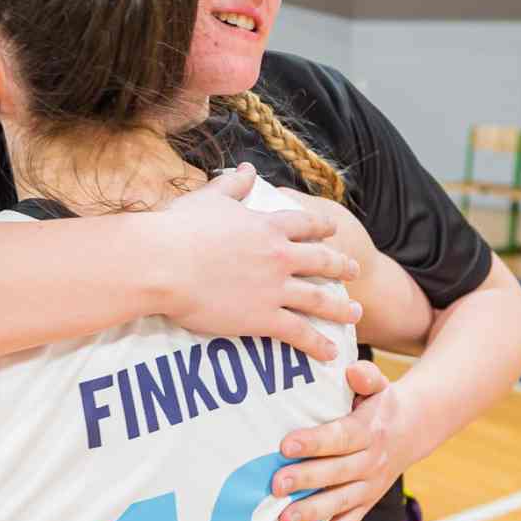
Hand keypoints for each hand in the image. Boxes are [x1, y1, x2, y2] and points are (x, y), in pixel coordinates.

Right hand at [156, 165, 360, 361]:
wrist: (164, 263)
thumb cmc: (179, 228)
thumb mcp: (210, 198)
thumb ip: (233, 184)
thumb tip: (247, 167)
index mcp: (267, 225)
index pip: (304, 224)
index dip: (321, 227)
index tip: (333, 230)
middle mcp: (279, 255)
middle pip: (321, 260)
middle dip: (341, 266)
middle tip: (355, 271)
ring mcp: (275, 288)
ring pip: (319, 299)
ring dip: (340, 308)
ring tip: (356, 313)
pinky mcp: (263, 317)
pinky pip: (299, 333)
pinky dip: (317, 344)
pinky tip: (330, 353)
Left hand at [274, 361, 403, 520]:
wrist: (412, 430)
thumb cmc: (381, 403)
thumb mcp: (380, 384)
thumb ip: (366, 376)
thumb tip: (352, 371)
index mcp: (370, 431)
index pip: (341, 438)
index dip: (314, 442)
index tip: (285, 445)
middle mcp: (372, 462)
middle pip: (337, 473)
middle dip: (306, 480)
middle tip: (275, 485)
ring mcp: (370, 486)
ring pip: (341, 503)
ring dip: (312, 514)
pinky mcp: (366, 503)